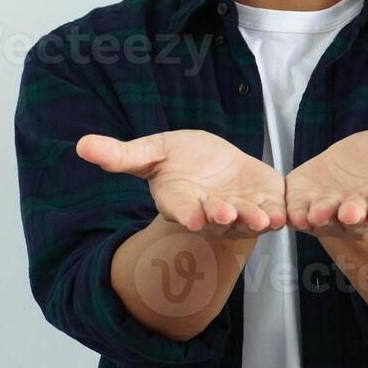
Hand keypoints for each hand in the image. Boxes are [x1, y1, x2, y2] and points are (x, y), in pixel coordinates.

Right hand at [76, 130, 286, 243]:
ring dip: (254, 221)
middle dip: (222, 218)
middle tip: (226, 215)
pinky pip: (272, 213)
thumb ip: (121, 156)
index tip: (192, 216)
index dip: (187, 213)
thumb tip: (81, 145)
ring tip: (263, 219)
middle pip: (216, 220)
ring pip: (247, 221)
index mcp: (181, 201)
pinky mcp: (264, 205)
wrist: (216, 165)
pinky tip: (285, 215)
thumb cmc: (180, 160)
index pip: (182, 209)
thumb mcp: (151, 153)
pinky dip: (279, 215)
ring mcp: (238, 213)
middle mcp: (209, 213)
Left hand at [285, 128, 367, 239]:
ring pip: (323, 216)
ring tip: (316, 213)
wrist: (350, 163)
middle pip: (355, 214)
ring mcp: (329, 207)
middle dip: (353, 214)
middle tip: (352, 214)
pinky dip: (289, 212)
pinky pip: (294, 210)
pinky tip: (284, 212)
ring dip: (319, 216)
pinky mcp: (302, 201)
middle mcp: (358, 207)